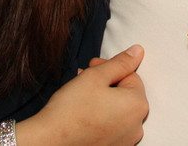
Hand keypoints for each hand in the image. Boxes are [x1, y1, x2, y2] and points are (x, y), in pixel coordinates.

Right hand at [23, 45, 147, 144]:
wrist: (50, 142)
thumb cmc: (71, 109)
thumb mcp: (96, 76)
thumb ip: (121, 62)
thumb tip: (138, 51)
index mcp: (138, 105)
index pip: (130, 75)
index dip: (109, 67)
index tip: (90, 67)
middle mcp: (137, 126)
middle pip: (125, 93)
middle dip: (106, 83)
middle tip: (85, 79)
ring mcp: (126, 141)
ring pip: (118, 110)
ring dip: (103, 99)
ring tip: (82, 96)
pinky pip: (112, 126)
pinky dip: (102, 117)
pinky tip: (85, 114)